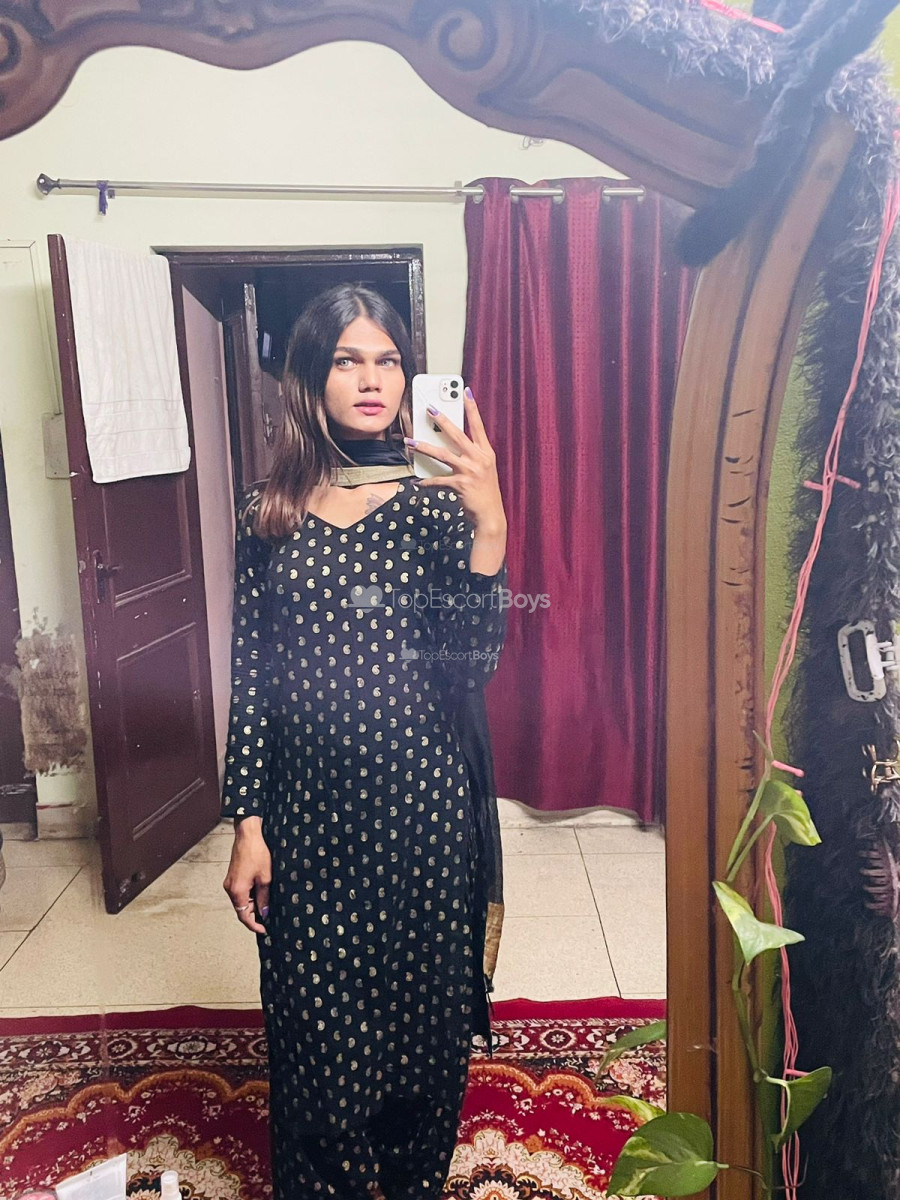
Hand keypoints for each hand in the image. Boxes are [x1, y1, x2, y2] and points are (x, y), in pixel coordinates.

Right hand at [223, 818, 271, 934]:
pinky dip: (250, 896)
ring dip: (253, 905)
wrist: (248, 835)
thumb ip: (264, 897)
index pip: (243, 916)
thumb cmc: (257, 853)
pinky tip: (260, 893)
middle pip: (241, 909)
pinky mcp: (233, 877)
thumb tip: (264, 912)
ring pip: (241, 901)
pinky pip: (241, 892)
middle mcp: (230, 888)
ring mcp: (230, 882)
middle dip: (254, 915)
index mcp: (237, 891)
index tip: (263, 930)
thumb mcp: (265, 878)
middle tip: (268, 919)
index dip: (254, 925)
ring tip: (267, 904)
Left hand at [406, 387, 505, 530]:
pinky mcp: (460, 484)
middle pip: (457, 434)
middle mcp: (479, 458)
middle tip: (429, 409)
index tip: (466, 392)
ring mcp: (470, 470)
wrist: (490, 514)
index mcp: (486, 453)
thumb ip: (471, 456)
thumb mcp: (483, 470)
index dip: (472, 408)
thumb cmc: (485, 492)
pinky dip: (426, 481)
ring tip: (410, 443)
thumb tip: (450, 447)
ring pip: (442, 454)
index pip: (478, 426)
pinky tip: (418, 481)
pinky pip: (438, 480)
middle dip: (442, 420)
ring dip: (423, 447)